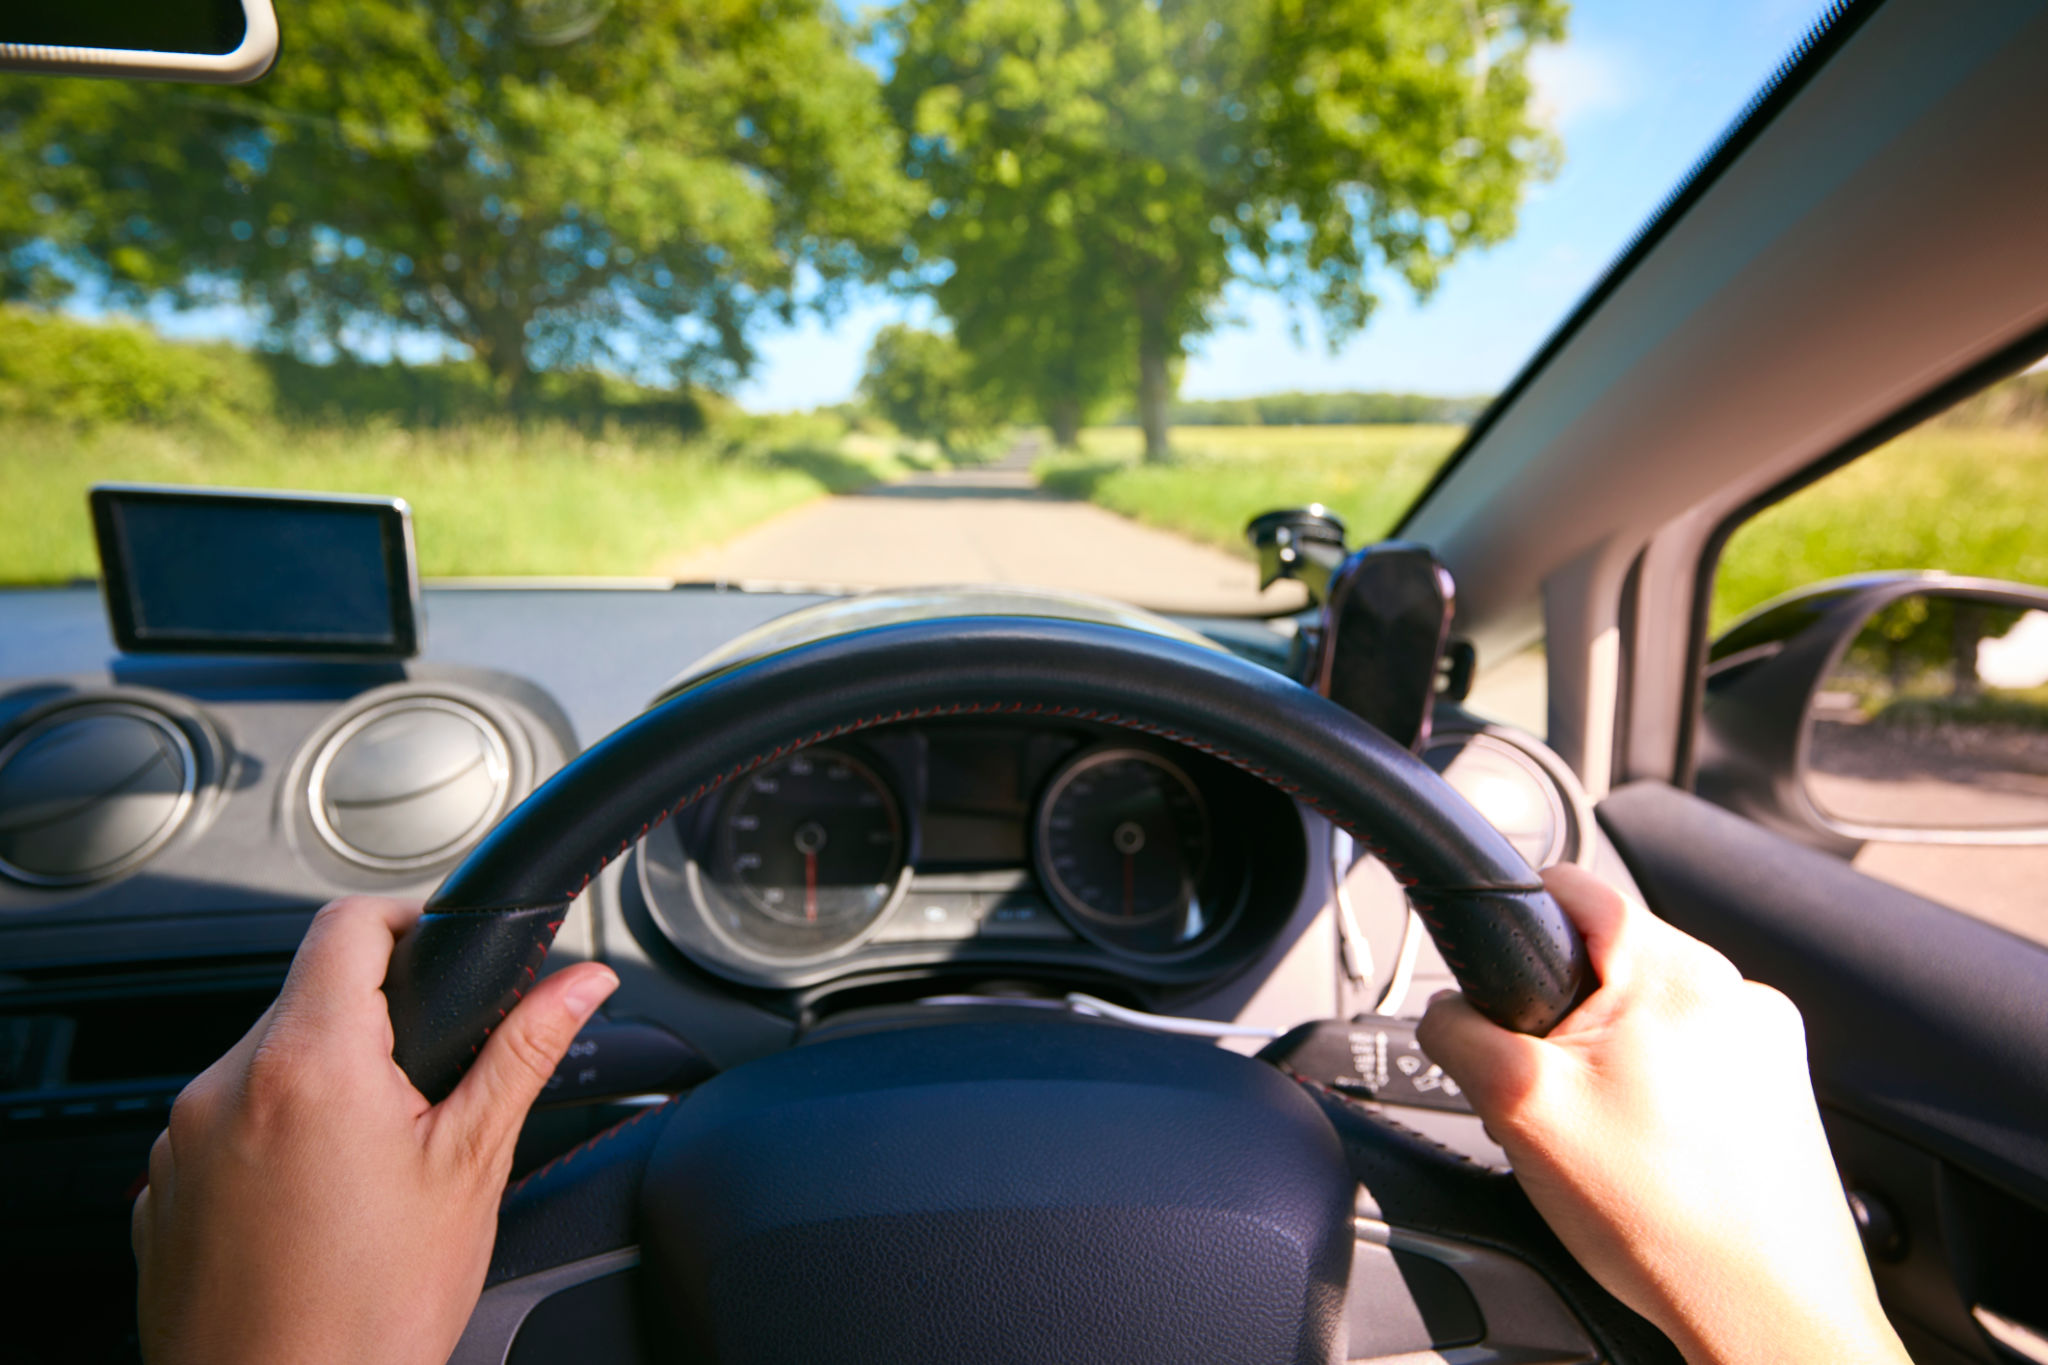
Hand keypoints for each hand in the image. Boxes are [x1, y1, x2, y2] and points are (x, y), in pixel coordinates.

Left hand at [132, 896, 617, 1364]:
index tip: (433, 952)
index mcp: (311, 1063)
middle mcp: (225, 1087)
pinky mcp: (159, 1193)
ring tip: (369, 1171)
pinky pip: (222, 1129)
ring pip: (263, 1065)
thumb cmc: (370, 1313)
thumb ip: (524, 1052)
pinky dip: (271, 1143)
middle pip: (307, 997)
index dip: (403, 920)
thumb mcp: (471, 1164)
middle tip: (422, 1097)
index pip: (347, 923)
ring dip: (319, 1087)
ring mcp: (181, 1142)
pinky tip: (317, 1208)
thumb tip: (581, 985)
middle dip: (371, 1026)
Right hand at [1417, 864, 1907, 1364]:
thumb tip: (1442, 1011)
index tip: (1505, 990)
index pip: (1574, 889)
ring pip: (1652, 1016)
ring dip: (1616, 1061)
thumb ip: (1460, 1034)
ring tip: (1613, 1138)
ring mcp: (1770, 1045)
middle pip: (1610, 961)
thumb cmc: (1667, 1225)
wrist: (1764, 1317)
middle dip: (1567, 1019)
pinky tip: (1654, 1156)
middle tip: (1559, 1097)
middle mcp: (1739, 993)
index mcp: (1678, 971)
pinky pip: (1696, 1062)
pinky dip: (1664, 1095)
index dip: (1517, 927)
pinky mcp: (1783, 1093)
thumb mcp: (1519, 1110)